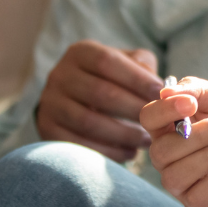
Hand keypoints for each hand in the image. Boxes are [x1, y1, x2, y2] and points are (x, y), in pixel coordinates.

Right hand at [35, 40, 161, 160]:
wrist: (72, 100)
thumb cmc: (111, 80)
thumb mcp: (125, 63)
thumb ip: (143, 66)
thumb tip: (160, 87)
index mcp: (80, 53)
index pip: (107, 62)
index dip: (136, 78)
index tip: (160, 95)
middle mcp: (59, 75)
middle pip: (99, 93)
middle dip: (133, 109)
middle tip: (158, 122)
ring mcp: (49, 104)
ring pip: (89, 122)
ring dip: (123, 134)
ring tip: (147, 141)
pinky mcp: (47, 131)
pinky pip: (79, 145)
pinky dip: (108, 152)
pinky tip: (129, 153)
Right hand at [143, 77, 207, 206]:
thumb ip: (195, 90)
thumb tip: (165, 92)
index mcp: (170, 124)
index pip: (148, 118)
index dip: (165, 111)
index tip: (191, 104)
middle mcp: (169, 154)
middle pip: (160, 151)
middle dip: (198, 136)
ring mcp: (181, 180)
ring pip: (174, 176)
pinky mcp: (197, 201)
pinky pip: (194, 197)